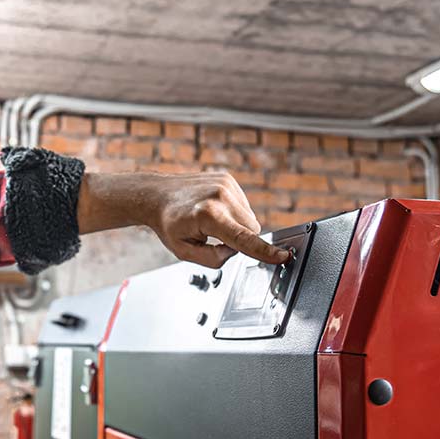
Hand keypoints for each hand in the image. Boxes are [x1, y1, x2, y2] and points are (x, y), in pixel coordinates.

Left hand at [78, 171, 290, 266]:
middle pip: (252, 230)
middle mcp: (220, 196)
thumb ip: (213, 259)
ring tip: (211, 222)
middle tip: (214, 237)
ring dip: (237, 226)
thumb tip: (235, 251)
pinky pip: (244, 206)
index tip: (283, 256)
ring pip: (250, 219)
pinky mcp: (228, 179)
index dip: (264, 251)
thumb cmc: (168, 224)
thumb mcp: (184, 252)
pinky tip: (214, 210)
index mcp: (208, 215)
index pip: (243, 239)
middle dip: (240, 239)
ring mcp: (226, 184)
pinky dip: (234, 213)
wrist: (156, 195)